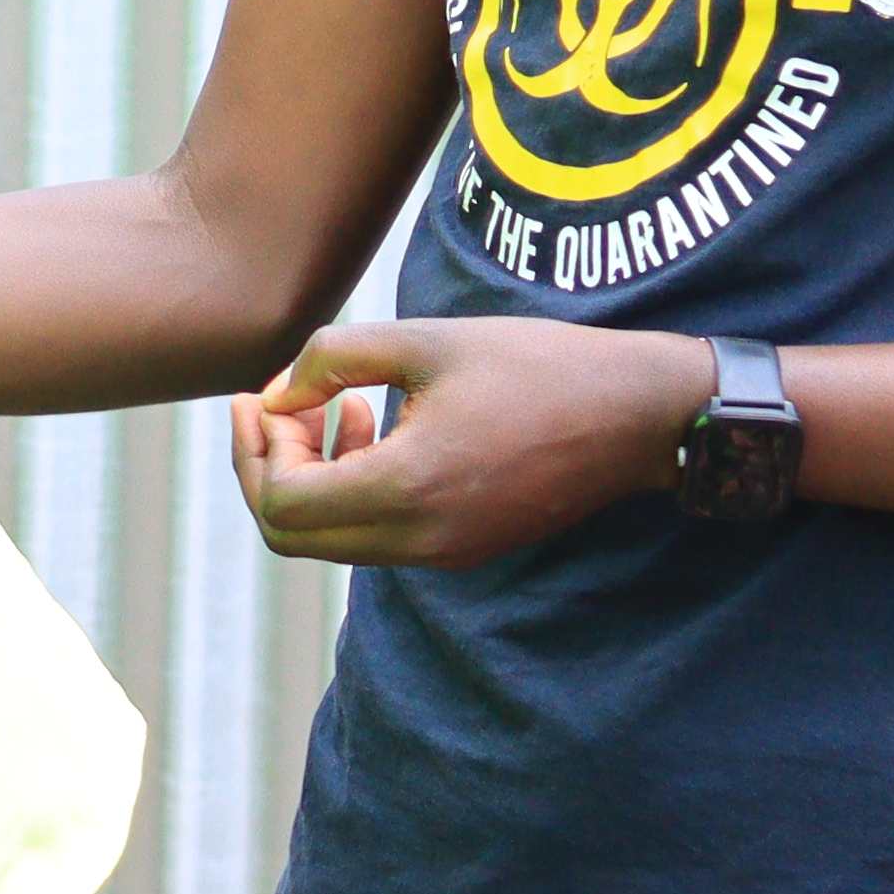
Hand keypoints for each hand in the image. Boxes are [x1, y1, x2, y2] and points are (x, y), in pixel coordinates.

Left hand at [230, 319, 713, 568]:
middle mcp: (421, 540)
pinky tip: (374, 429)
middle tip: (277, 405)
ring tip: (336, 408)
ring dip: (308, 479)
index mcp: (407, 490)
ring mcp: (443, 554)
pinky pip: (374, 538)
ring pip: (330, 541)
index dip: (253, 448)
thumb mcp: (423, 339)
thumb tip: (274, 395)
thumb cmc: (537, 365)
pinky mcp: (463, 549)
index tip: (263, 394)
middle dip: (266, 468)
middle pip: (291, 536)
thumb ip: (330, 359)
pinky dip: (350, 492)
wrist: (640, 413)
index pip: (281, 501)